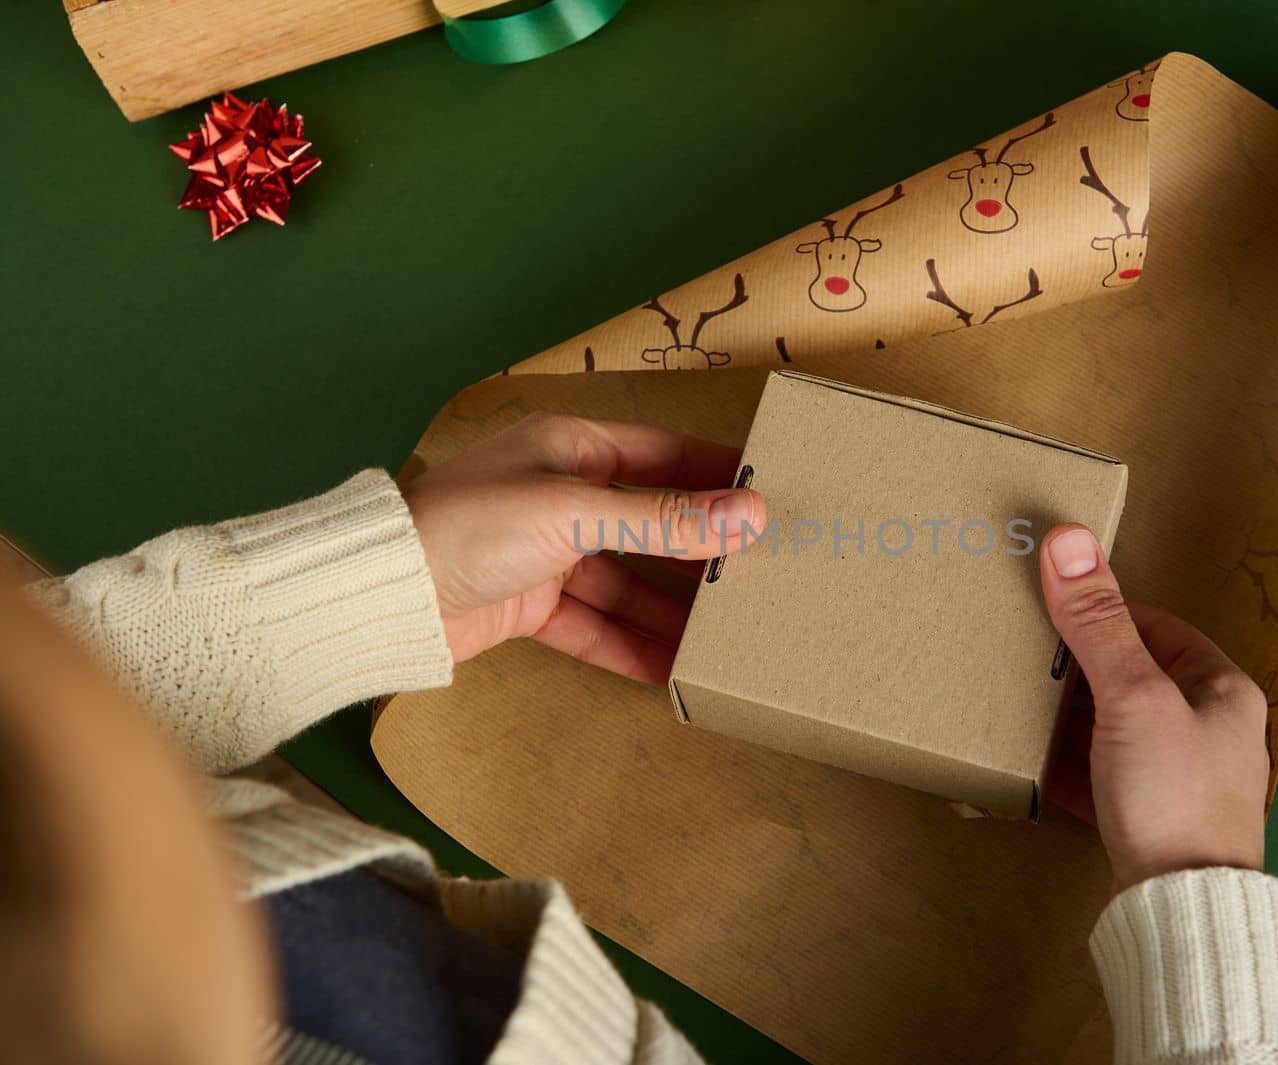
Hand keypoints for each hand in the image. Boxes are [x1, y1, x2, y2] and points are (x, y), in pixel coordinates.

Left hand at [401, 412, 765, 677]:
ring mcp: (549, 554)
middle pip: (652, 525)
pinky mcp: (532, 606)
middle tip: (768, 576)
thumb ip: (662, 519)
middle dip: (704, 553)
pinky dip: (633, 647)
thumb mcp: (575, 511)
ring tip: (732, 635)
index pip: (665, 456)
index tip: (777, 498)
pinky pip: (597, 626)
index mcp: (572, 448)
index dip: (718, 477)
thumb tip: (751, 514)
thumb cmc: (471, 524)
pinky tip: (677, 670)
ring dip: (675, 610)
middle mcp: (565, 496)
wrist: (383, 593)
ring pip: (629, 583)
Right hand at [1039, 524, 1268, 893]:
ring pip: (1118, 729)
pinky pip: (1105, 779)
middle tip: (1032, 657)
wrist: (1181, 908)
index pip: (1159, 628)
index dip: (1107, 614)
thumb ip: (1097, 623)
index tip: (1057, 608)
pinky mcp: (1152, 821)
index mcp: (1223, 692)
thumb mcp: (1131, 696)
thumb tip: (1068, 541)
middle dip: (1083, 669)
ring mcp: (1182, 780)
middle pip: (1136, 679)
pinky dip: (1072, 768)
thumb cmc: (1175, 796)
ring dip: (1075, 719)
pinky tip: (1039, 766)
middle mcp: (1211, 732)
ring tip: (1026, 706)